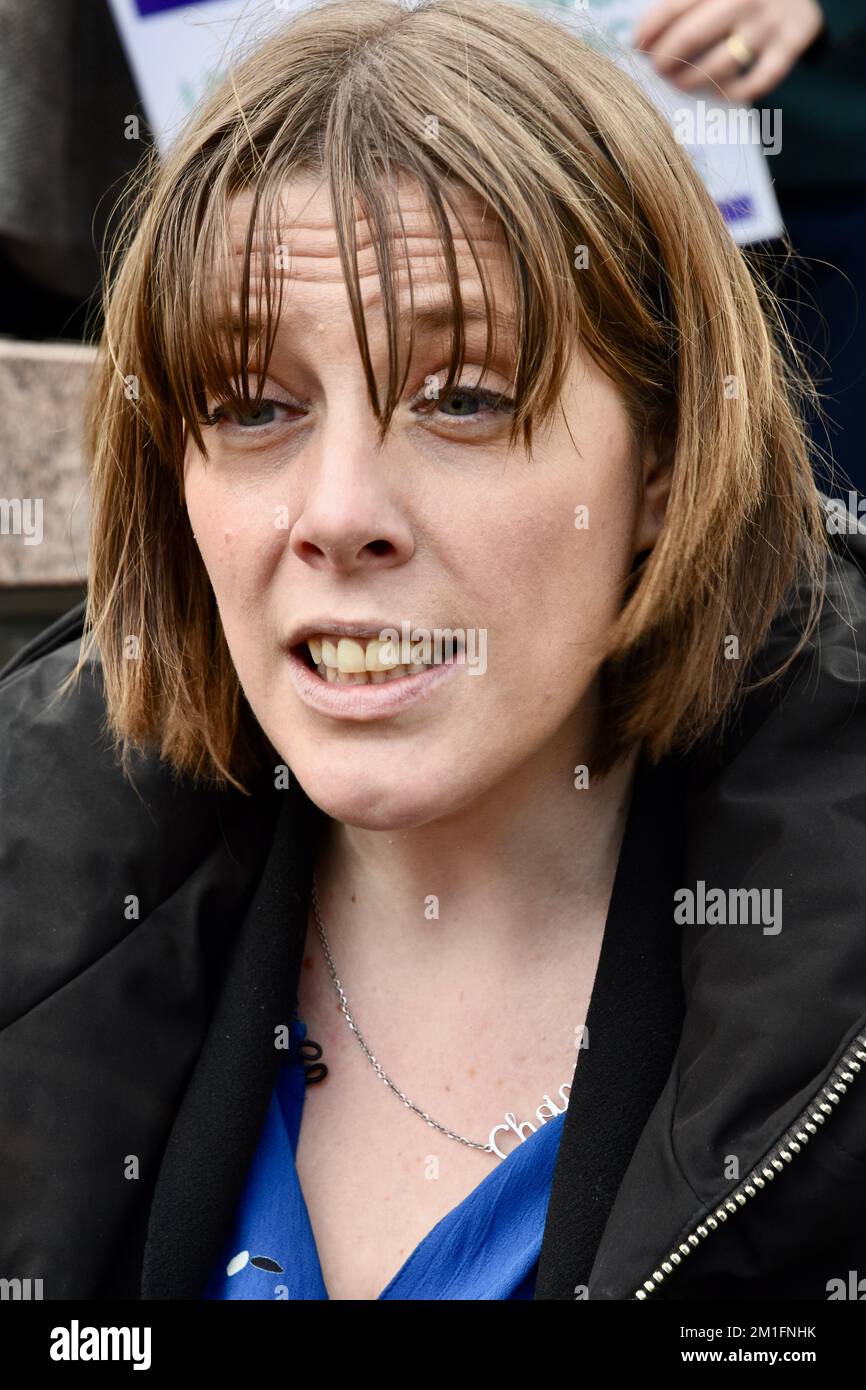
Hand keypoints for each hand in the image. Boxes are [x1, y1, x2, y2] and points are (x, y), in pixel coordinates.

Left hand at [634, 0, 823, 103]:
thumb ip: (685, 1)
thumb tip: (644, 31)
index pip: (675, 6)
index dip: (650, 29)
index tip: (638, 44)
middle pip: (691, 37)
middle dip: (665, 58)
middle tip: (658, 68)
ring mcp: (768, 24)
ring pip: (719, 66)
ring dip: (692, 80)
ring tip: (681, 81)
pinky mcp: (790, 45)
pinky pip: (757, 82)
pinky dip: (733, 91)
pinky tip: (719, 91)